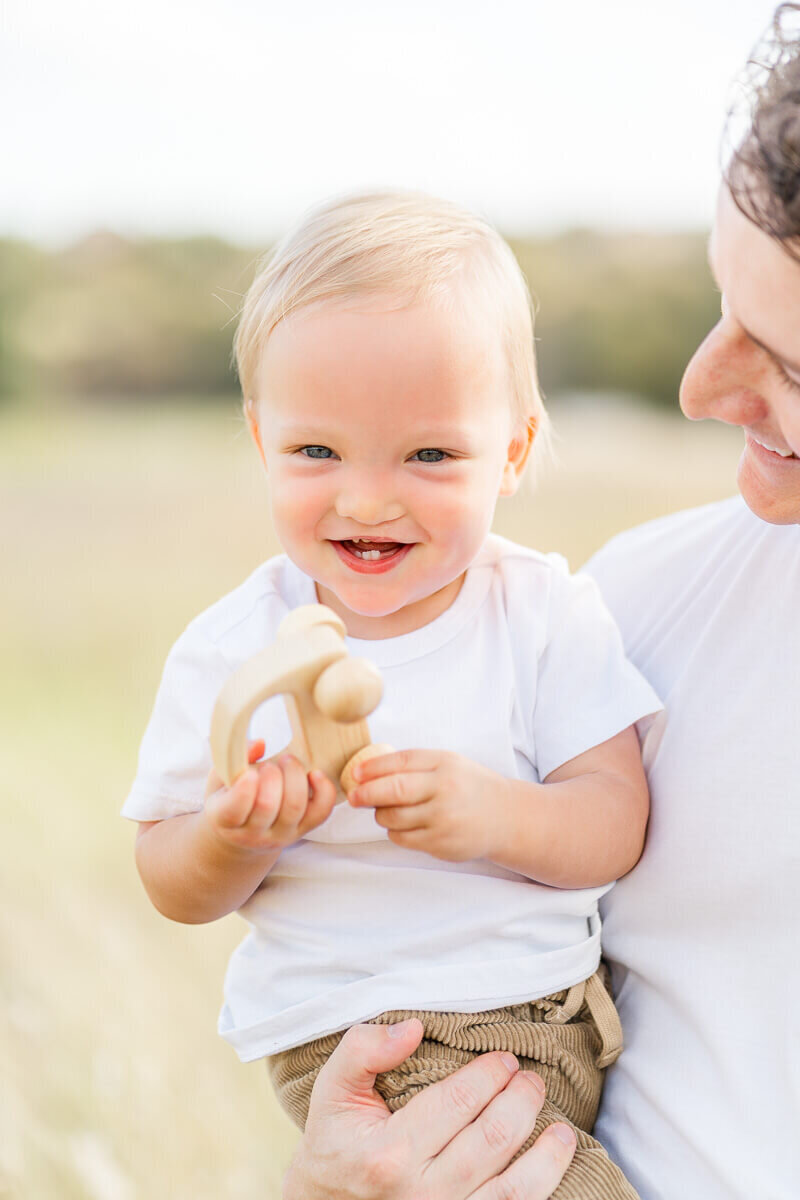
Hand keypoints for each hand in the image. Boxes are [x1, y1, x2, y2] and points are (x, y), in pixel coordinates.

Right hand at [203, 739, 335, 851]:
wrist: (242, 833)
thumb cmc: (228, 798)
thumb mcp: (220, 778)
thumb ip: (233, 759)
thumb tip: (261, 744)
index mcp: (223, 820)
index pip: (233, 810)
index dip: (243, 789)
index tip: (250, 773)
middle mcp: (252, 834)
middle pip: (267, 805)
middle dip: (271, 775)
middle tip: (269, 765)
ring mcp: (281, 835)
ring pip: (295, 807)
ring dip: (294, 776)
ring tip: (287, 762)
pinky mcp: (303, 830)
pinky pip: (321, 812)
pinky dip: (323, 790)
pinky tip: (314, 773)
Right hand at [283, 1019, 575, 1199]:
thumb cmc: (336, 1141)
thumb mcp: (332, 1090)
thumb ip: (363, 1050)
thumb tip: (413, 1028)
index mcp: (388, 1153)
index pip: (455, 1103)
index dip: (488, 1076)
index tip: (504, 1059)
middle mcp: (419, 1195)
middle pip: (491, 1140)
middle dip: (519, 1102)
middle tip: (528, 1079)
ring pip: (513, 1188)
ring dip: (545, 1154)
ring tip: (559, 1126)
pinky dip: (542, 1187)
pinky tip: (555, 1164)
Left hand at [348, 749, 508, 861]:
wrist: (504, 817)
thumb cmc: (468, 786)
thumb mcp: (447, 764)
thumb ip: (413, 765)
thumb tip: (367, 772)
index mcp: (445, 764)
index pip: (401, 762)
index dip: (373, 767)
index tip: (355, 773)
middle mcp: (445, 790)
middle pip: (393, 791)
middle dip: (366, 794)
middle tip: (353, 797)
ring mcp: (443, 820)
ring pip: (393, 818)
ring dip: (382, 815)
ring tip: (388, 810)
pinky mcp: (440, 844)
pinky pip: (402, 838)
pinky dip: (395, 832)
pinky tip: (406, 825)